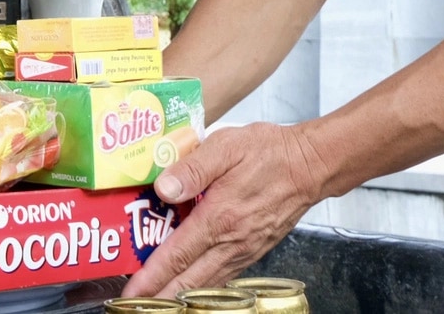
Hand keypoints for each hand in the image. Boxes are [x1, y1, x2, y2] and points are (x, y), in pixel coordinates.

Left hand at [121, 122, 326, 295]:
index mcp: (219, 216)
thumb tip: (163, 188)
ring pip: (208, 283)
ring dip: (181, 295)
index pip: (177, 255)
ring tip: (158, 300)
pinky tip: (192, 285)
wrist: (311, 165)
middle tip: (136, 305)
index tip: (132, 293)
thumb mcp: (225, 146)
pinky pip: (225, 276)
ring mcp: (245, 250)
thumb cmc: (269, 152)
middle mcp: (232, 241)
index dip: (152, 277)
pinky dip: (204, 287)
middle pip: (190, 281)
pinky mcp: (255, 250)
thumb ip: (192, 168)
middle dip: (160, 297)